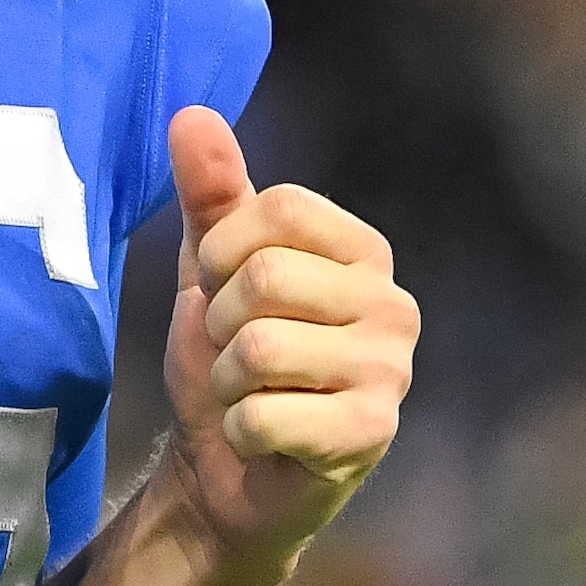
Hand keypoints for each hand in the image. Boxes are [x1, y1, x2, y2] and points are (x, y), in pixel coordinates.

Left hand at [159, 107, 416, 566]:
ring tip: (252, 396)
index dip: (220, 253)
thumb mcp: (210, 272)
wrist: (227, 472)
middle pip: (264, 278)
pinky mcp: (372, 433)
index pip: (274, 210)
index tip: (220, 290)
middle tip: (238, 357)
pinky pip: (266, 414)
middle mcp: (393, 304)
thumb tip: (192, 113)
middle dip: (221, 325)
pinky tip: (266, 440)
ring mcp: (391, 371)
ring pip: (260, 349)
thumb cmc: (229, 363)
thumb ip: (211, 195)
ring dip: (229, 382)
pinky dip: (241, 431)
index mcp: (363, 251)